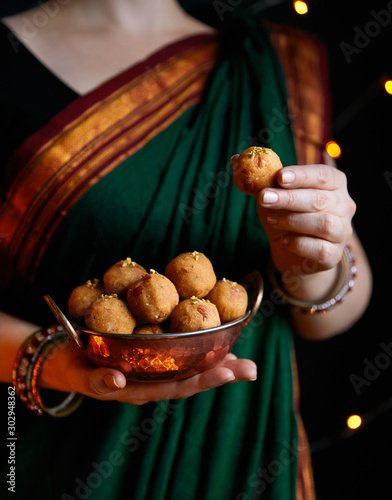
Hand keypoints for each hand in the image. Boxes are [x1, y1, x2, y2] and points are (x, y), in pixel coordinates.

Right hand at [41, 341, 256, 404]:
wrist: (67, 361)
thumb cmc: (75, 368)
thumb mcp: (82, 376)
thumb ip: (99, 380)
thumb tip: (118, 378)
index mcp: (141, 388)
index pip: (177, 387)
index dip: (202, 380)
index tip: (227, 372)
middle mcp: (154, 379)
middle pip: (193, 377)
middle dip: (223, 372)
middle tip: (251, 368)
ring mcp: (155, 367)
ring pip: (191, 365)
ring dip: (218, 360)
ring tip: (244, 355)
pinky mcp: (152, 352)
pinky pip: (180, 352)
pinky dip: (200, 346)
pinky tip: (218, 339)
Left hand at [255, 164, 355, 274]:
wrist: (292, 250)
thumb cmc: (285, 215)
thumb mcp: (273, 194)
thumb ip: (260, 178)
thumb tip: (236, 159)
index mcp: (334, 184)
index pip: (323, 175)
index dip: (302, 175)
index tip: (280, 176)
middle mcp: (344, 206)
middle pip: (319, 199)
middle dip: (288, 198)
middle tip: (264, 198)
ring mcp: (342, 231)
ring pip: (324, 224)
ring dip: (293, 220)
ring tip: (272, 220)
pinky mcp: (334, 255)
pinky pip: (321, 249)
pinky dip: (299, 244)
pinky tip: (284, 240)